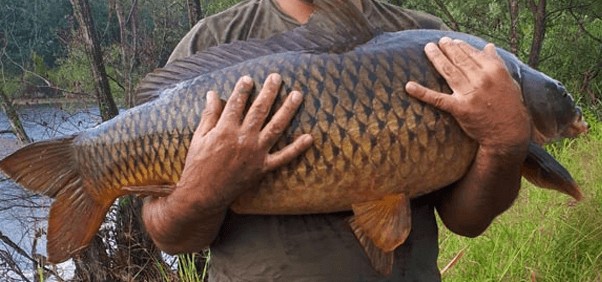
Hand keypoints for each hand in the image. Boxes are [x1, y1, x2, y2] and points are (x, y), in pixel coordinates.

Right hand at [178, 73, 312, 208]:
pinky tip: (309, 137)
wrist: (203, 195)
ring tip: (297, 94)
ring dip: (288, 110)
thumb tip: (213, 94)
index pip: (237, 103)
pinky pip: (283, 157)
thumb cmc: (197, 165)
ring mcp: (255, 153)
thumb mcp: (199, 137)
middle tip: (277, 77)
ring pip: (276, 127)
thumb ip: (209, 115)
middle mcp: (243, 139)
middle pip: (260, 110)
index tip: (249, 78)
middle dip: (269, 91)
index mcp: (225, 130)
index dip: (243, 89)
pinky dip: (297, 148)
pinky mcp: (262, 167)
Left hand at [405, 37, 530, 148]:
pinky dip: (421, 92)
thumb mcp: (508, 81)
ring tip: (428, 48)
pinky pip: (437, 99)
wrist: (509, 133)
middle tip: (438, 42)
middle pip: (459, 59)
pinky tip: (409, 86)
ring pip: (448, 71)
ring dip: (436, 57)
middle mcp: (482, 79)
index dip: (460, 46)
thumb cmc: (510, 106)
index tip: (452, 41)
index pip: (472, 53)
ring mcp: (470, 93)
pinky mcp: (460, 108)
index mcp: (494, 70)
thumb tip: (488, 46)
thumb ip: (497, 63)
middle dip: (447, 48)